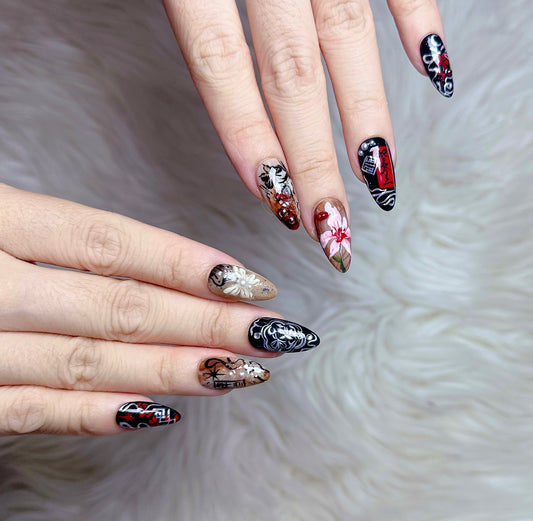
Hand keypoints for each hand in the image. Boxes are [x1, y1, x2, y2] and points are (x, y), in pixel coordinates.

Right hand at [0, 183, 318, 435]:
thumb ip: (55, 229)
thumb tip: (151, 260)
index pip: (112, 243)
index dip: (188, 264)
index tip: (253, 284)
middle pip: (120, 306)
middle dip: (207, 323)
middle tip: (273, 333)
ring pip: (88, 363)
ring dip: (173, 370)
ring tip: (239, 372)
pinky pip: (33, 412)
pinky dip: (98, 415)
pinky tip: (159, 411)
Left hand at [163, 0, 452, 272]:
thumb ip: (167, 23)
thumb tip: (197, 98)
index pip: (220, 67)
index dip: (246, 137)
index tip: (275, 203)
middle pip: (289, 75)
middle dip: (313, 160)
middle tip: (332, 228)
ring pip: (346, 35)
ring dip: (367, 113)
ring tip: (381, 179)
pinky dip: (419, 19)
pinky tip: (432, 69)